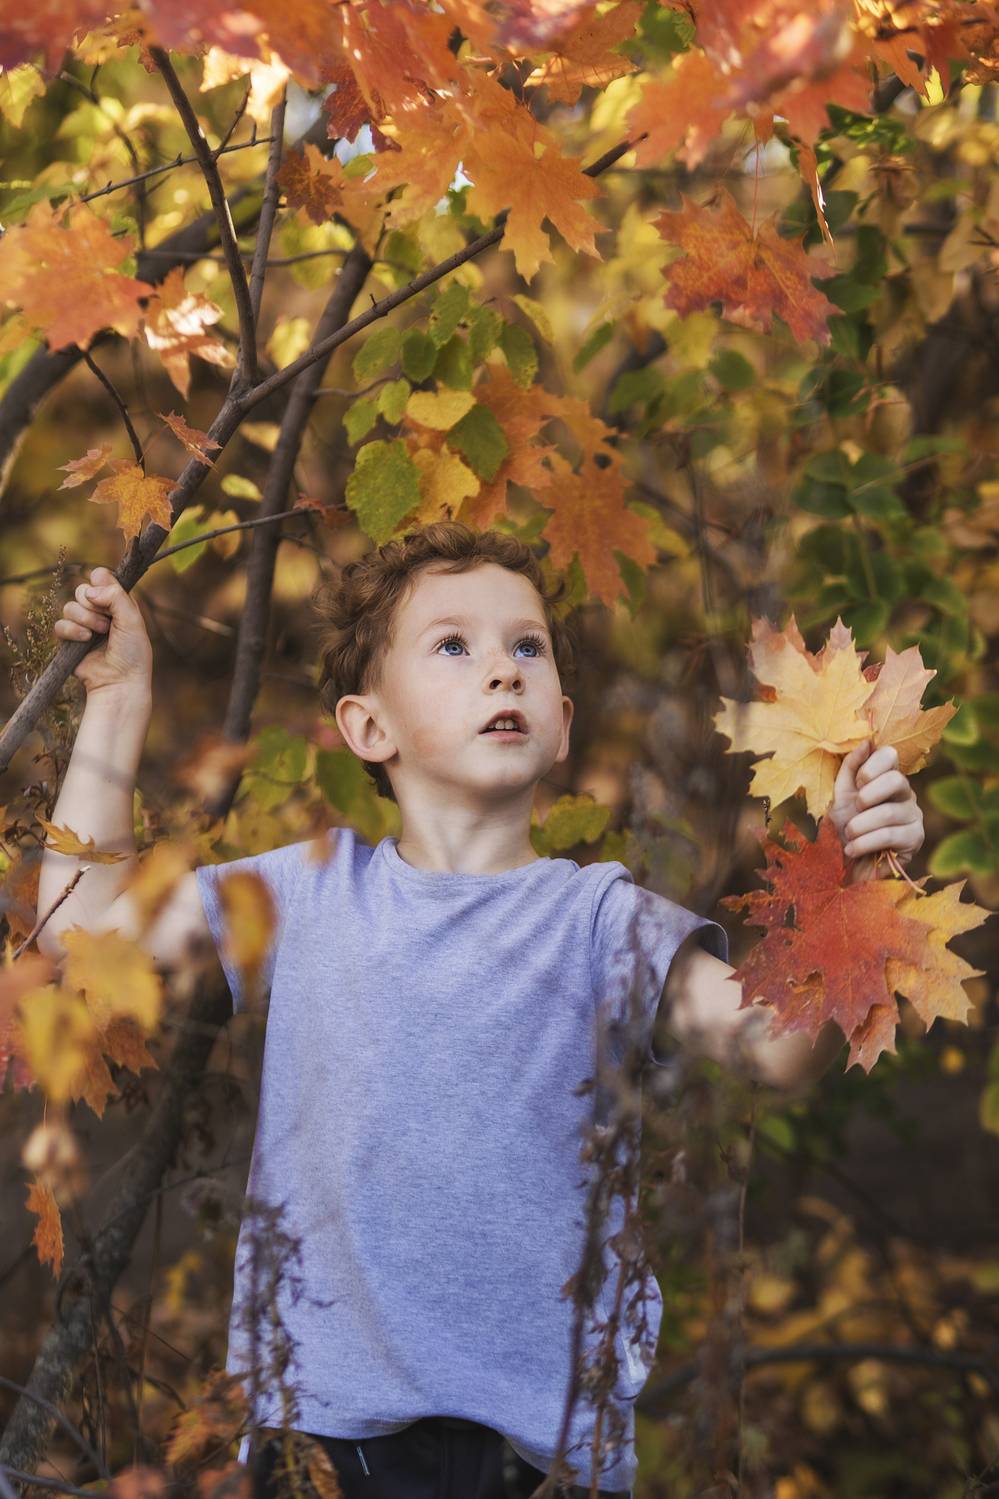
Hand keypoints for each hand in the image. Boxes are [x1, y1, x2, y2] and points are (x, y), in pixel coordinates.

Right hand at [54, 566, 152, 697]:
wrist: (120, 682)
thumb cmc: (132, 654)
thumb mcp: (133, 620)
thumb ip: (116, 596)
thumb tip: (90, 589)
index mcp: (118, 603)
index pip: (101, 578)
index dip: (101, 583)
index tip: (107, 595)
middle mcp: (101, 612)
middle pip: (82, 590)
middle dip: (92, 604)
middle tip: (107, 622)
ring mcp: (84, 626)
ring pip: (69, 606)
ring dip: (84, 619)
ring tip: (98, 634)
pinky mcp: (70, 640)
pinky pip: (60, 624)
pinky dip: (71, 630)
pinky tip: (84, 640)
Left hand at [829, 739, 923, 882]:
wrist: (847, 864)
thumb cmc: (844, 827)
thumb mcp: (840, 795)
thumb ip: (851, 767)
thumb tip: (866, 741)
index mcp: (886, 778)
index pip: (890, 755)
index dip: (871, 766)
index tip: (857, 783)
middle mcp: (905, 794)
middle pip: (897, 780)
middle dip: (868, 796)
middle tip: (855, 809)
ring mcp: (914, 816)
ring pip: (889, 812)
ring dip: (859, 825)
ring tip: (848, 835)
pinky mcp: (915, 839)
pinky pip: (890, 835)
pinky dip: (865, 842)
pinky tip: (852, 849)